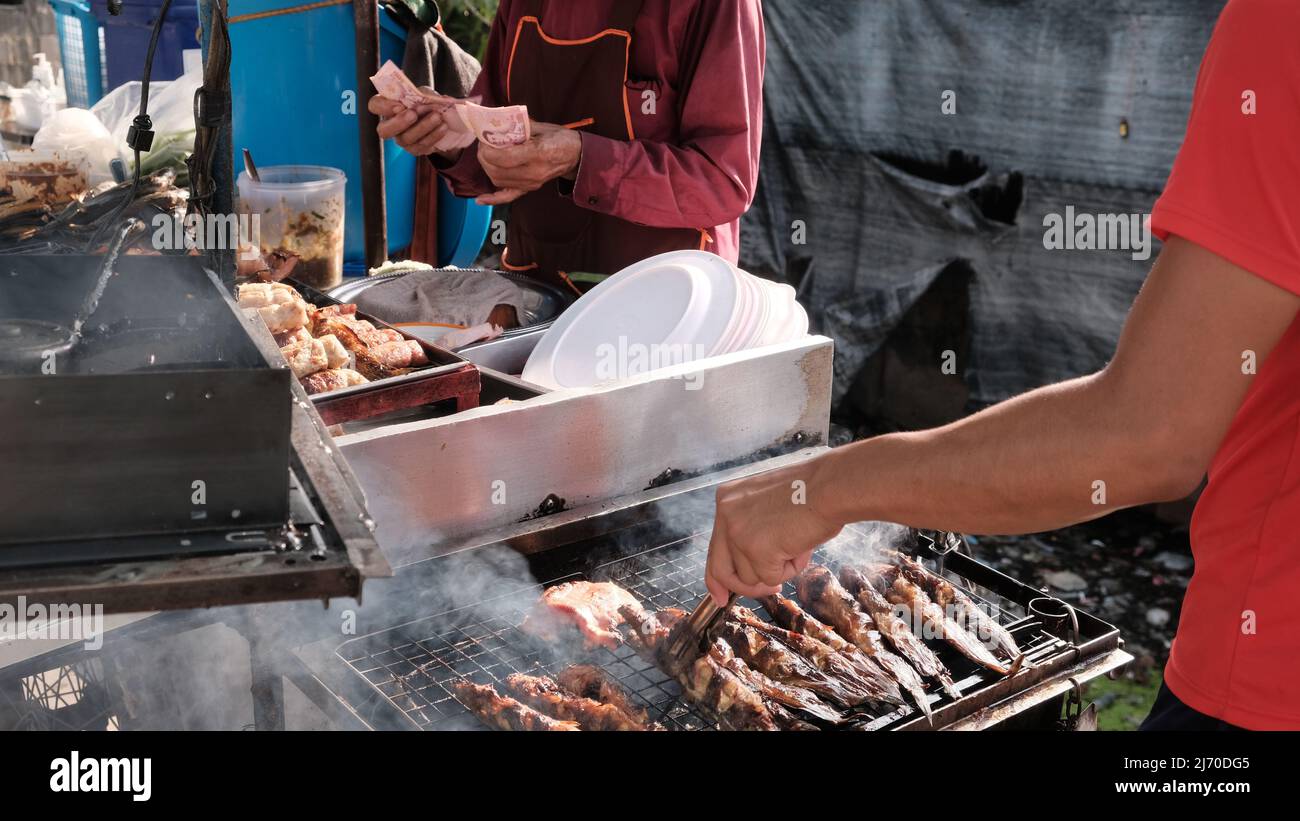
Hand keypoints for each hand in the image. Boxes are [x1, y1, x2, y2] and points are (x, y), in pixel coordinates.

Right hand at [369, 88, 460, 158]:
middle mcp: (390, 126)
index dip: (384, 106)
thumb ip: (424, 94)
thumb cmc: (427, 103)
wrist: (442, 120)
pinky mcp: (415, 150)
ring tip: (437, 116)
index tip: (400, 104)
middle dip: (399, 122)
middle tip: (413, 114)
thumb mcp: (425, 93)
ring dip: (422, 127)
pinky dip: (434, 135)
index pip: (375, 105)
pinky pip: (422, 145)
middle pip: (384, 130)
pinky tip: (443, 126)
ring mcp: (402, 140)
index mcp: (387, 107)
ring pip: (407, 138)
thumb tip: (432, 98)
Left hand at [475, 122, 581, 205]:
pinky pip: (508, 197)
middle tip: (484, 145)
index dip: (487, 149)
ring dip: (487, 168)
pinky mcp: (530, 188)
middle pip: (497, 170)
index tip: (484, 139)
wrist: (576, 155)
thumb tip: (496, 123)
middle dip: (484, 157)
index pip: (503, 158)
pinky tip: (480, 200)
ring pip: (498, 181)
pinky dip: (493, 199)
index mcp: (536, 154)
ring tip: (487, 155)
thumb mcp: (541, 127)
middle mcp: (533, 173)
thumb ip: (518, 126)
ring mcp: (531, 183)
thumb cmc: (559, 138)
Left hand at [704, 456, 843, 604]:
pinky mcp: (756, 550)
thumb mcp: (768, 506)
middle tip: (771, 590)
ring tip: (798, 544)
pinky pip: (771, 578)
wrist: (831, 486)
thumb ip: (752, 530)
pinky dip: (790, 569)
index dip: (717, 577)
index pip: (714, 547)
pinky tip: (802, 547)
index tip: (721, 596)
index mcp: (726, 500)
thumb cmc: (811, 491)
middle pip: (721, 570)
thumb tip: (750, 568)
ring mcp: (738, 533)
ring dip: (778, 569)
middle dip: (742, 588)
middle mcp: (725, 515)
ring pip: (751, 577)